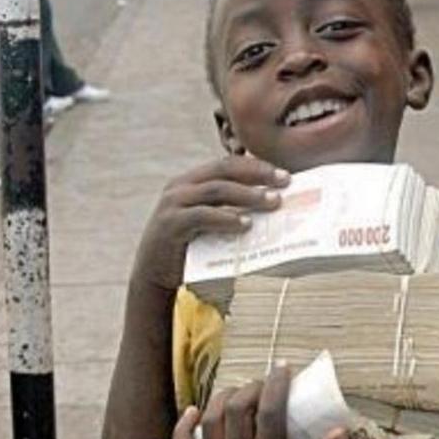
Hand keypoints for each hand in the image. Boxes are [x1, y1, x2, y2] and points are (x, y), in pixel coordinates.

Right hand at [132, 156, 289, 291]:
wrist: (154, 274)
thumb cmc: (190, 248)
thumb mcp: (211, 224)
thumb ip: (231, 213)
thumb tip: (274, 211)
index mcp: (192, 181)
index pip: (228, 164)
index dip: (257, 166)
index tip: (284, 176)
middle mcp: (181, 186)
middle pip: (224, 170)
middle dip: (257, 174)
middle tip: (284, 183)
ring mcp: (173, 203)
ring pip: (216, 190)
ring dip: (248, 195)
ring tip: (272, 203)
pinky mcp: (171, 224)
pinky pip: (202, 216)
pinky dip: (226, 218)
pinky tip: (246, 224)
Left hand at [172, 362, 350, 438]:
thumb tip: (341, 429)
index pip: (269, 412)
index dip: (276, 383)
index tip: (284, 367)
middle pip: (237, 410)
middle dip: (252, 387)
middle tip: (266, 383)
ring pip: (210, 422)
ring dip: (224, 399)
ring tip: (241, 392)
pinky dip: (182, 429)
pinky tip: (193, 411)